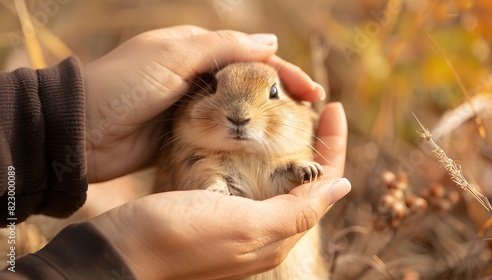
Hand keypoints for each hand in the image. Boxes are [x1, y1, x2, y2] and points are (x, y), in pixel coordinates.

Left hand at [84, 25, 324, 182]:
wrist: (79, 130)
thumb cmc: (123, 85)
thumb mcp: (174, 56)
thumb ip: (222, 48)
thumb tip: (271, 43)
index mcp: (195, 50)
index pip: (251, 57)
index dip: (284, 72)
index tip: (312, 94)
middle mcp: (195, 76)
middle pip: (249, 84)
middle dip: (280, 98)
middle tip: (310, 118)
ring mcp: (190, 107)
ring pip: (237, 111)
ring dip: (263, 121)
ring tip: (293, 137)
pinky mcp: (182, 135)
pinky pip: (219, 134)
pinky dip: (239, 140)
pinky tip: (259, 151)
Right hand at [91, 103, 349, 279]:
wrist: (122, 251)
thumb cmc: (180, 238)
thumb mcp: (245, 226)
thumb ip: (295, 212)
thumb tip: (340, 188)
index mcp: (277, 236)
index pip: (323, 187)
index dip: (333, 148)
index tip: (335, 109)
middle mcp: (263, 232)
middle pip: (303, 185)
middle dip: (314, 148)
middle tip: (313, 109)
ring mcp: (238, 224)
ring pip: (277, 184)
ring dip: (288, 152)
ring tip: (289, 117)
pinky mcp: (215, 214)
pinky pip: (249, 184)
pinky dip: (259, 160)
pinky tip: (250, 143)